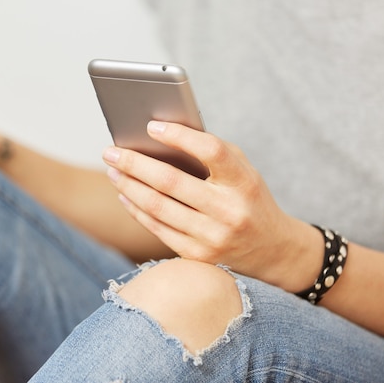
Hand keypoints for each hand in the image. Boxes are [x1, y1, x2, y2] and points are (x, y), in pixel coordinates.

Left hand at [102, 121, 323, 290]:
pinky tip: (125, 194)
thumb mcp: (243, 172)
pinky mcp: (198, 256)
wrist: (272, 251)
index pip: (211, 150)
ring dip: (129, 186)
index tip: (151, 126)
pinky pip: (157, 228)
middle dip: (134, 163)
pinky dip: (136, 209)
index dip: (179, 136)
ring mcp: (212, 237)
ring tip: (113, 170)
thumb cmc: (249, 199)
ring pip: (157, 206)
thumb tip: (161, 137)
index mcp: (244, 182)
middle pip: (171, 181)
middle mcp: (229, 211)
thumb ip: (211, 153)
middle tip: (111, 151)